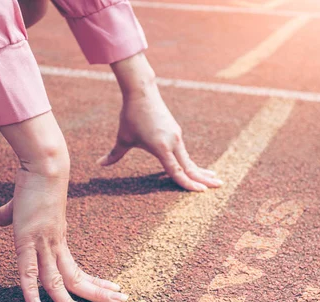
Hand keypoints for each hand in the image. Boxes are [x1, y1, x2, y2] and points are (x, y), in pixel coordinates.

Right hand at [0, 169, 128, 301]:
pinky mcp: (27, 238)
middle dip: (99, 293)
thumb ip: (7, 214)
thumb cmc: (35, 181)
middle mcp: (54, 245)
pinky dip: (31, 292)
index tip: (112, 289)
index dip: (94, 282)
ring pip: (59, 281)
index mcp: (57, 239)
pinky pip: (28, 271)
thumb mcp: (20, 205)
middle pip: (77, 279)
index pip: (78, 269)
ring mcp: (42, 243)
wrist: (45, 164)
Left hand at [97, 87, 222, 191]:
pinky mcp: (176, 132)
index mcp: (161, 147)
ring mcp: (176, 137)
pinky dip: (192, 162)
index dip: (188, 184)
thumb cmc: (131, 116)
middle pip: (190, 166)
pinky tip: (196, 168)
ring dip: (201, 170)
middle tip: (220, 186)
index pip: (176, 171)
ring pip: (189, 159)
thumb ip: (114, 154)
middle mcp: (173, 143)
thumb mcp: (122, 137)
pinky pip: (184, 152)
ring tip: (214, 178)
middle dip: (204, 178)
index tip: (200, 192)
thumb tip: (99, 164)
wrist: (142, 92)